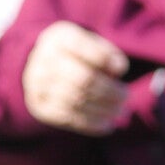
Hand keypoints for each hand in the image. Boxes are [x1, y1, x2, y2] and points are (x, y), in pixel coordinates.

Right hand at [23, 21, 129, 135]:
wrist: (41, 66)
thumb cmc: (75, 54)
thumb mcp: (89, 43)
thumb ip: (106, 52)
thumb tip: (119, 69)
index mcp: (59, 39)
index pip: (82, 47)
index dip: (104, 59)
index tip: (122, 69)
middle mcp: (44, 61)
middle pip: (82, 79)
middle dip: (109, 91)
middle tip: (126, 97)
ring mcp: (38, 85)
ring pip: (76, 101)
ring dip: (103, 110)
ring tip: (120, 111)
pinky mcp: (40, 106)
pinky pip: (68, 118)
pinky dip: (91, 124)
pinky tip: (107, 125)